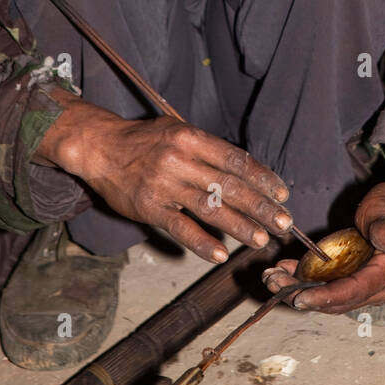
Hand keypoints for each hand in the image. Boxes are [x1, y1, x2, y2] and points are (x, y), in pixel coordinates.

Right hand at [36, 91, 292, 262]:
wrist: (100, 148)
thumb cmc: (143, 140)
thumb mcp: (176, 130)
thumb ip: (208, 149)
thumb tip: (245, 171)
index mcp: (190, 137)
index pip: (235, 160)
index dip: (262, 178)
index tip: (281, 194)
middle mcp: (179, 159)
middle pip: (230, 186)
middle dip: (261, 207)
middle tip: (284, 223)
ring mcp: (164, 185)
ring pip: (210, 209)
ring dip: (240, 227)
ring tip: (262, 239)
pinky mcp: (149, 208)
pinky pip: (181, 228)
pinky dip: (202, 243)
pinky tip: (221, 254)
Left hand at [262, 178, 384, 313]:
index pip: (354, 291)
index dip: (325, 297)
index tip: (299, 298)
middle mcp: (383, 288)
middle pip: (339, 301)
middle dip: (303, 295)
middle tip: (273, 282)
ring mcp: (370, 287)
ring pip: (332, 298)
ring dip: (300, 290)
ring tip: (272, 277)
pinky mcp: (358, 281)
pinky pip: (331, 287)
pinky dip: (308, 282)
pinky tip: (286, 270)